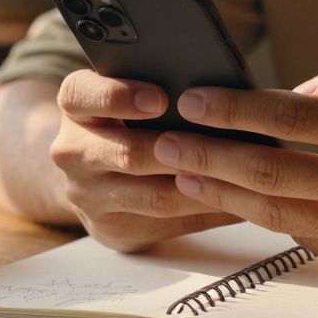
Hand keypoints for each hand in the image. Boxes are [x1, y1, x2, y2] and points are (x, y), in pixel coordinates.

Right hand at [48, 69, 241, 251]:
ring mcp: (89, 196)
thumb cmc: (125, 122)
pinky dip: (207, 213)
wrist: (90, 175)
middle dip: (177, 150)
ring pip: (154, 197)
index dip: (120, 96)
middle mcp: (74, 152)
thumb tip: (219, 88)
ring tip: (243, 175)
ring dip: (202, 187)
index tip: (160, 98)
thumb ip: (156, 87)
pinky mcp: (112, 229)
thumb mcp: (124, 96)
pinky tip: (239, 202)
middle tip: (218, 143)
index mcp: (76, 108)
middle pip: (127, 154)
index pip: (82, 95)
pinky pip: (168, 224)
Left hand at [154, 52, 317, 278]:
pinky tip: (232, 195)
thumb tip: (289, 94)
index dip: (237, 109)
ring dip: (223, 192)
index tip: (194, 99)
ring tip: (182, 171)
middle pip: (275, 172)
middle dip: (210, 154)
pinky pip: (305, 237)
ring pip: (279, 214)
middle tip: (164, 140)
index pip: (295, 117)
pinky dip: (265, 215)